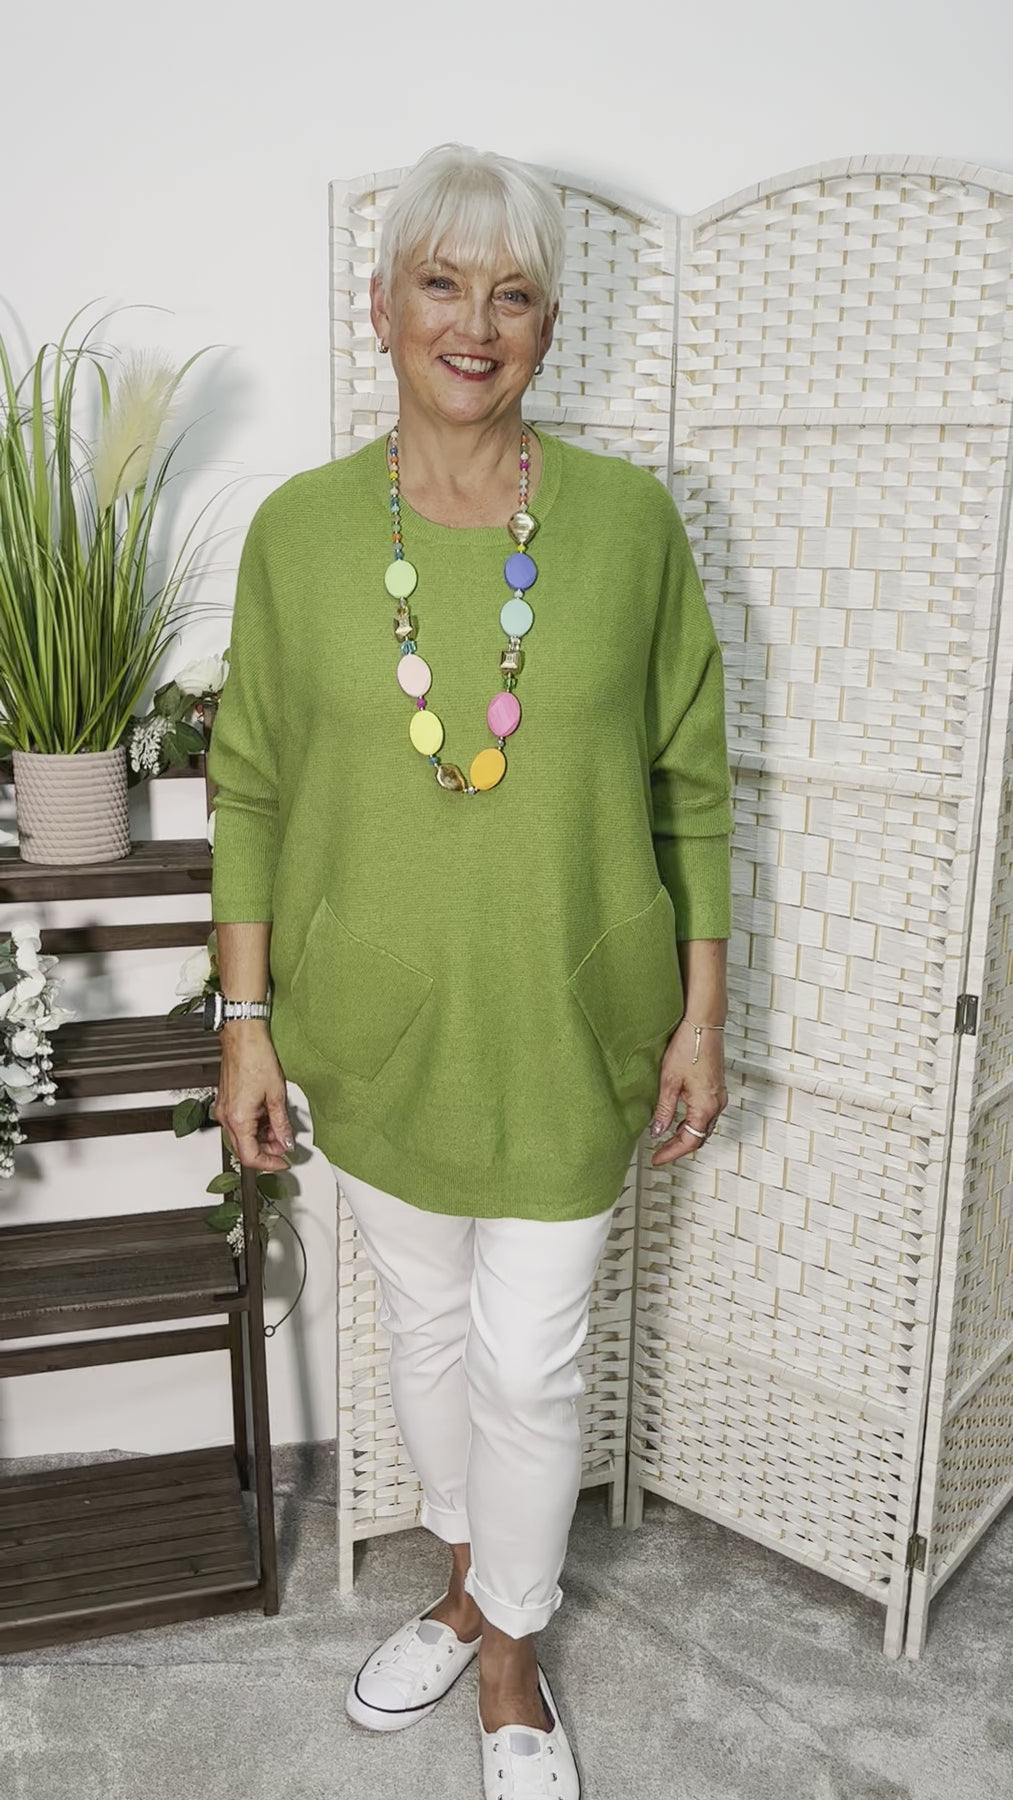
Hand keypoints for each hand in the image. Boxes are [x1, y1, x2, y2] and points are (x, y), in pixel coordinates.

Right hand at [212, 1022, 293, 1171]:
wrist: (243, 1037)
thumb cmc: (256, 1058)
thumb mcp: (276, 1095)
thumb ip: (281, 1123)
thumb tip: (286, 1141)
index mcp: (239, 1119)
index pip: (251, 1156)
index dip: (269, 1164)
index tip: (283, 1163)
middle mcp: (227, 1117)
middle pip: (245, 1149)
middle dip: (266, 1151)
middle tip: (285, 1145)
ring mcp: (224, 1110)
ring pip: (242, 1137)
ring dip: (261, 1138)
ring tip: (279, 1128)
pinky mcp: (226, 1103)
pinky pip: (239, 1124)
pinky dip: (254, 1127)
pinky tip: (268, 1117)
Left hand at [648, 1017, 726, 1166]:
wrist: (703, 1024)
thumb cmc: (689, 1046)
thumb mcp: (669, 1081)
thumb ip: (664, 1110)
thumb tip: (658, 1131)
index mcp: (706, 1107)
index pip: (689, 1142)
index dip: (671, 1153)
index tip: (657, 1159)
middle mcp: (717, 1104)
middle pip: (698, 1137)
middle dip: (679, 1147)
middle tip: (659, 1152)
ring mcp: (719, 1096)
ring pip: (703, 1127)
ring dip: (685, 1135)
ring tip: (665, 1138)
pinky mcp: (716, 1088)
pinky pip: (706, 1114)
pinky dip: (692, 1122)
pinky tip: (678, 1119)